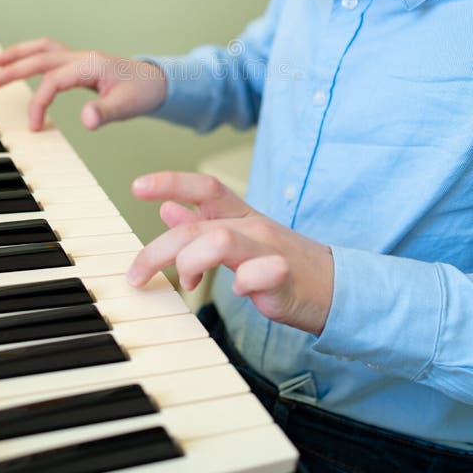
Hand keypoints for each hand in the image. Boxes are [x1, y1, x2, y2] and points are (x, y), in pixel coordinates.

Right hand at [0, 38, 166, 131]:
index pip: (53, 80)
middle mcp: (82, 57)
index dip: (39, 102)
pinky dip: (32, 58)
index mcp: (90, 65)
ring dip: (19, 54)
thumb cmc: (144, 92)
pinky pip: (51, 56)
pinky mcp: (81, 64)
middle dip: (13, 68)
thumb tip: (85, 120)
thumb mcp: (127, 106)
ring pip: (43, 50)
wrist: (159, 81)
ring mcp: (81, 58)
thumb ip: (105, 112)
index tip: (34, 126)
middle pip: (40, 58)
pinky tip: (21, 65)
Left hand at [127, 172, 333, 335]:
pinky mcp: (285, 279)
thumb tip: (167, 210)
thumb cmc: (282, 263)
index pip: (204, 187)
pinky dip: (244, 283)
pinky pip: (260, 273)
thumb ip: (203, 223)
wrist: (336, 287)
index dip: (170, 181)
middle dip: (158, 250)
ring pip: (220, 241)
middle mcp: (253, 226)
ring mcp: (269, 250)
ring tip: (187, 284)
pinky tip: (238, 291)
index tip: (136, 186)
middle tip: (136, 274)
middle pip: (197, 225)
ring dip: (191, 263)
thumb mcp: (239, 236)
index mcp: (241, 214)